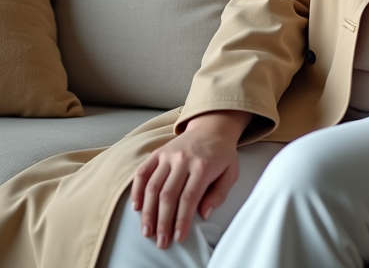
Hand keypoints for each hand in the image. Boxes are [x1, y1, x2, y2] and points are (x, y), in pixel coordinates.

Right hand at [132, 110, 250, 248]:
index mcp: (203, 166)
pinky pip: (143, 172)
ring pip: (153, 186)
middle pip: (168, 195)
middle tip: (160, 241)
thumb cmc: (222, 154)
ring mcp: (168, 155)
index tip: (178, 237)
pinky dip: (137, 190)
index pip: (189, 197)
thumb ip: (219, 194)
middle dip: (163, 221)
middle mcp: (183, 159)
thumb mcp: (231, 172)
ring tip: (147, 230)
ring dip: (148, 211)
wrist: (212, 128)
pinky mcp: (158, 153)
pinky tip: (136, 207)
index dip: (182, 220)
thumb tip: (204, 214)